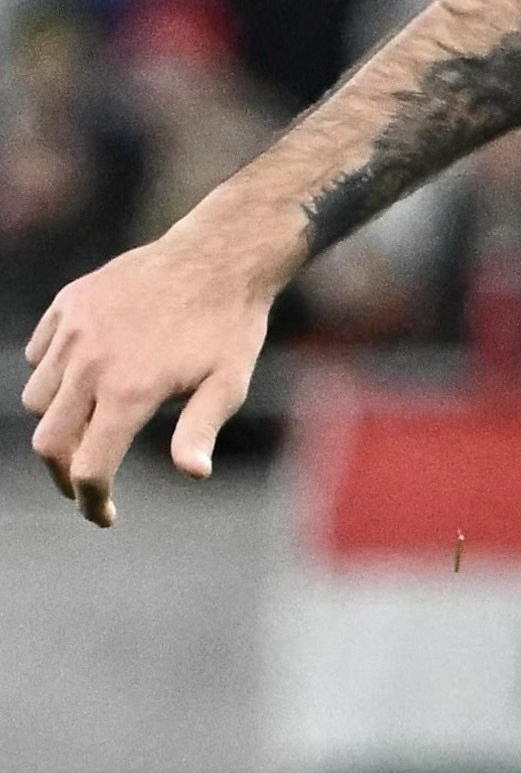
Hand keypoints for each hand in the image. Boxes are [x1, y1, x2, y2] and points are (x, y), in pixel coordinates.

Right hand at [21, 205, 283, 524]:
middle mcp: (91, 361)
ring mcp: (74, 329)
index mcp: (130, 391)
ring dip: (56, 424)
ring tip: (89, 431)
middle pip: (49, 441)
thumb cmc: (230, 328)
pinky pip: (39, 353)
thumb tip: (193, 473)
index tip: (102, 516)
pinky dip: (51, 375)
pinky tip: (84, 381)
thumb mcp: (229, 385)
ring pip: (37, 398)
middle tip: (86, 485)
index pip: (90, 467)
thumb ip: (201, 430)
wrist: (218, 256)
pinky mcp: (69, 304)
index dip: (92, 502)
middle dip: (64, 474)